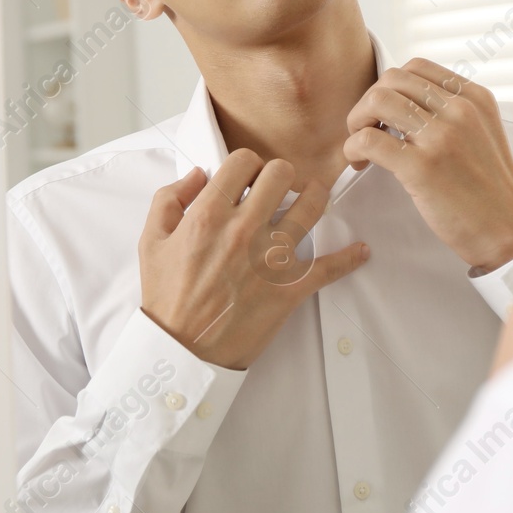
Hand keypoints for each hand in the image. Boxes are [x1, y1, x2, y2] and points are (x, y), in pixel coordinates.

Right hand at [138, 151, 370, 370]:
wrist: (182, 350)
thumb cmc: (167, 297)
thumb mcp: (151, 240)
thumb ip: (170, 198)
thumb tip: (198, 173)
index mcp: (209, 214)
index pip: (244, 161)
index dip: (248, 164)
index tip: (250, 177)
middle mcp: (244, 229)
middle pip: (283, 173)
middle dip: (282, 175)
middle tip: (280, 187)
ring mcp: (271, 258)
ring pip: (312, 205)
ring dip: (316, 197)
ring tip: (312, 199)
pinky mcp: (290, 287)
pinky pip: (330, 267)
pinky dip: (349, 258)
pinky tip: (360, 250)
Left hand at [343, 58, 512, 272]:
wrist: (508, 232)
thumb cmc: (490, 190)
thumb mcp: (482, 133)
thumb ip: (452, 112)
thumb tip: (404, 104)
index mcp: (475, 98)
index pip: (416, 67)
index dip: (391, 87)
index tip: (387, 114)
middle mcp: (460, 110)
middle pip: (392, 79)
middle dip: (369, 102)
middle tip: (367, 130)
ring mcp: (442, 137)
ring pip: (377, 100)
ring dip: (357, 122)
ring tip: (362, 148)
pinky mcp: (422, 167)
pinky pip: (368, 140)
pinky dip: (352, 149)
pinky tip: (361, 164)